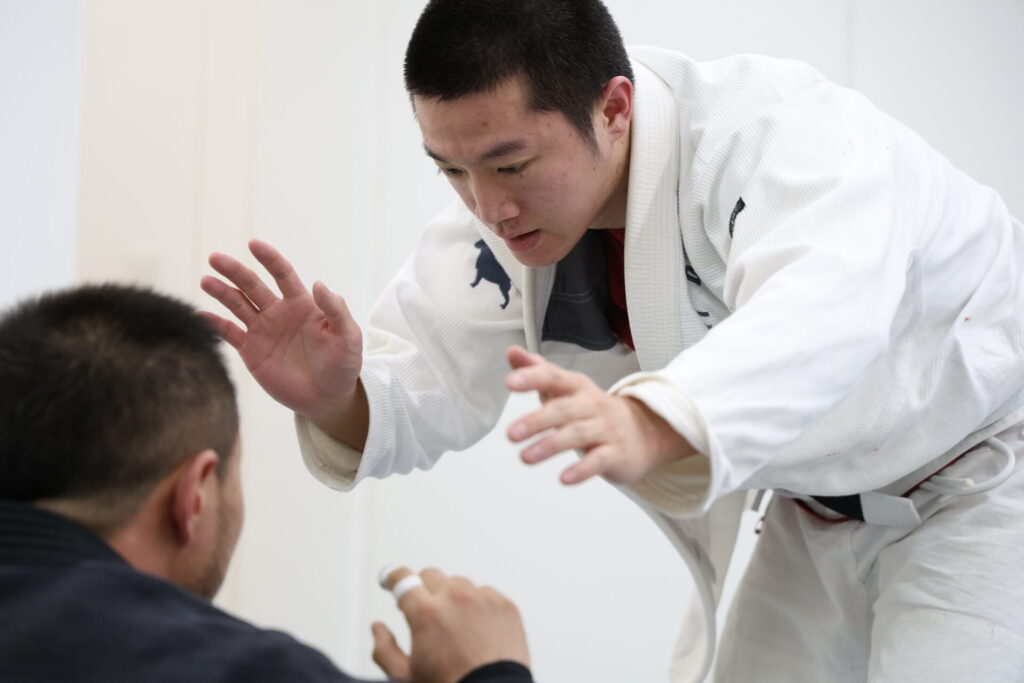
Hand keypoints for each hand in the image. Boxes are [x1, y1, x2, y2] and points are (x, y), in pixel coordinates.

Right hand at [200, 240, 366, 444]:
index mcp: (302, 304)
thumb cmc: (343, 364)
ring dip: (221, 292)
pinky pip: (230, 333)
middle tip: (215, 258)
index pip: (283, 274)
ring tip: (206, 281)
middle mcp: (279, 312)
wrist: (329, 397)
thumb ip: (337, 311)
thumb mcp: (349, 337)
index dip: (269, 259)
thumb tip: (319, 283)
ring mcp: (263, 331)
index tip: (254, 244)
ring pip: (237, 305)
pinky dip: (215, 324)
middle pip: (253, 285)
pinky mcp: (251, 351)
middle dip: (235, 271)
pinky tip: (202, 314)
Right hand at [372, 567, 529, 682]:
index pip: (402, 578)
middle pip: (431, 576)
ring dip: (452, 597)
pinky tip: (476, 629)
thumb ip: (384, 649)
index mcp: (426, 612)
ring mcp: (483, 599)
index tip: (391, 579)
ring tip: (454, 625)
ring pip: (459, 584)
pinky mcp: (505, 606)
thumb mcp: (406, 677)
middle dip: (423, 590)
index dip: (393, 577)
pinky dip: (478, 605)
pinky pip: (485, 594)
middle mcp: (455, 598)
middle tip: (424, 611)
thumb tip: (378, 628)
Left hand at [504, 346, 692, 484]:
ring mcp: (606, 429)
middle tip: (510, 433)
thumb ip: (538, 370)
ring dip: (550, 446)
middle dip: (536, 421)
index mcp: (576, 386)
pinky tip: (564, 479)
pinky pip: (599, 460)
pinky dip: (582, 470)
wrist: (644, 431)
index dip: (532, 377)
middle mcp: (592, 404)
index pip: (554, 377)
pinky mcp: (616, 453)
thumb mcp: (567, 388)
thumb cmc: (593, 409)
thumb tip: (512, 352)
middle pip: (564, 409)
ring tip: (524, 457)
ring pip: (578, 435)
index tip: (510, 382)